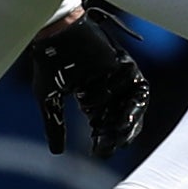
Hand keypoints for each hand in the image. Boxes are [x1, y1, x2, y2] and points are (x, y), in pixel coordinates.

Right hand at [28, 6, 149, 157]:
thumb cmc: (49, 63)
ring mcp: (117, 77)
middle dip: (116, 135)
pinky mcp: (126, 67)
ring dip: (128, 124)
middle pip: (118, 117)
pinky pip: (138, 90)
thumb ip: (54, 125)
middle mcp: (106, 87)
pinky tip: (128, 121)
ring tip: (121, 139)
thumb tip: (57, 152)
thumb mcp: (49, 100)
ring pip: (130, 107)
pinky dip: (136, 106)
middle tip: (111, 147)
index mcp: (88, 94)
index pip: (100, 122)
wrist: (56, 36)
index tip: (97, 152)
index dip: (100, 138)